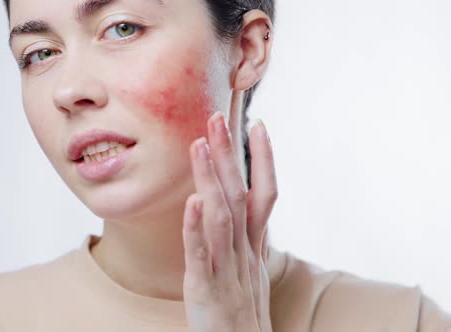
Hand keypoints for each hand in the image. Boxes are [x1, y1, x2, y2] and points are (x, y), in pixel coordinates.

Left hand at [182, 111, 276, 331]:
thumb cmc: (242, 314)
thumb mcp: (249, 272)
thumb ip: (245, 240)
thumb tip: (240, 210)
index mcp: (253, 248)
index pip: (263, 196)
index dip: (262, 160)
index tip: (257, 124)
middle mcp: (244, 254)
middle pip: (240, 197)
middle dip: (230, 156)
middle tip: (218, 118)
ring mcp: (227, 271)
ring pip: (222, 218)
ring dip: (211, 179)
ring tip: (199, 145)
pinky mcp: (206, 291)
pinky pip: (200, 256)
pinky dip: (195, 228)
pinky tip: (191, 201)